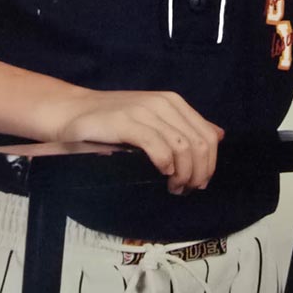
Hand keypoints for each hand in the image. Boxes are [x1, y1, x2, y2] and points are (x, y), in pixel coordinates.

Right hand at [52, 88, 223, 193]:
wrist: (73, 112)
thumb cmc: (114, 121)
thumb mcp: (154, 119)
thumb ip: (184, 127)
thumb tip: (219, 135)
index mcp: (173, 102)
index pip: (207, 135)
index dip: (209, 164)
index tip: (198, 184)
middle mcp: (163, 103)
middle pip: (199, 143)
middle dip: (198, 173)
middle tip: (185, 190)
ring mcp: (144, 111)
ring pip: (182, 147)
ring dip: (183, 174)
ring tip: (174, 188)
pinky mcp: (127, 122)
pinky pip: (159, 147)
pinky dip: (165, 164)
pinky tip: (161, 174)